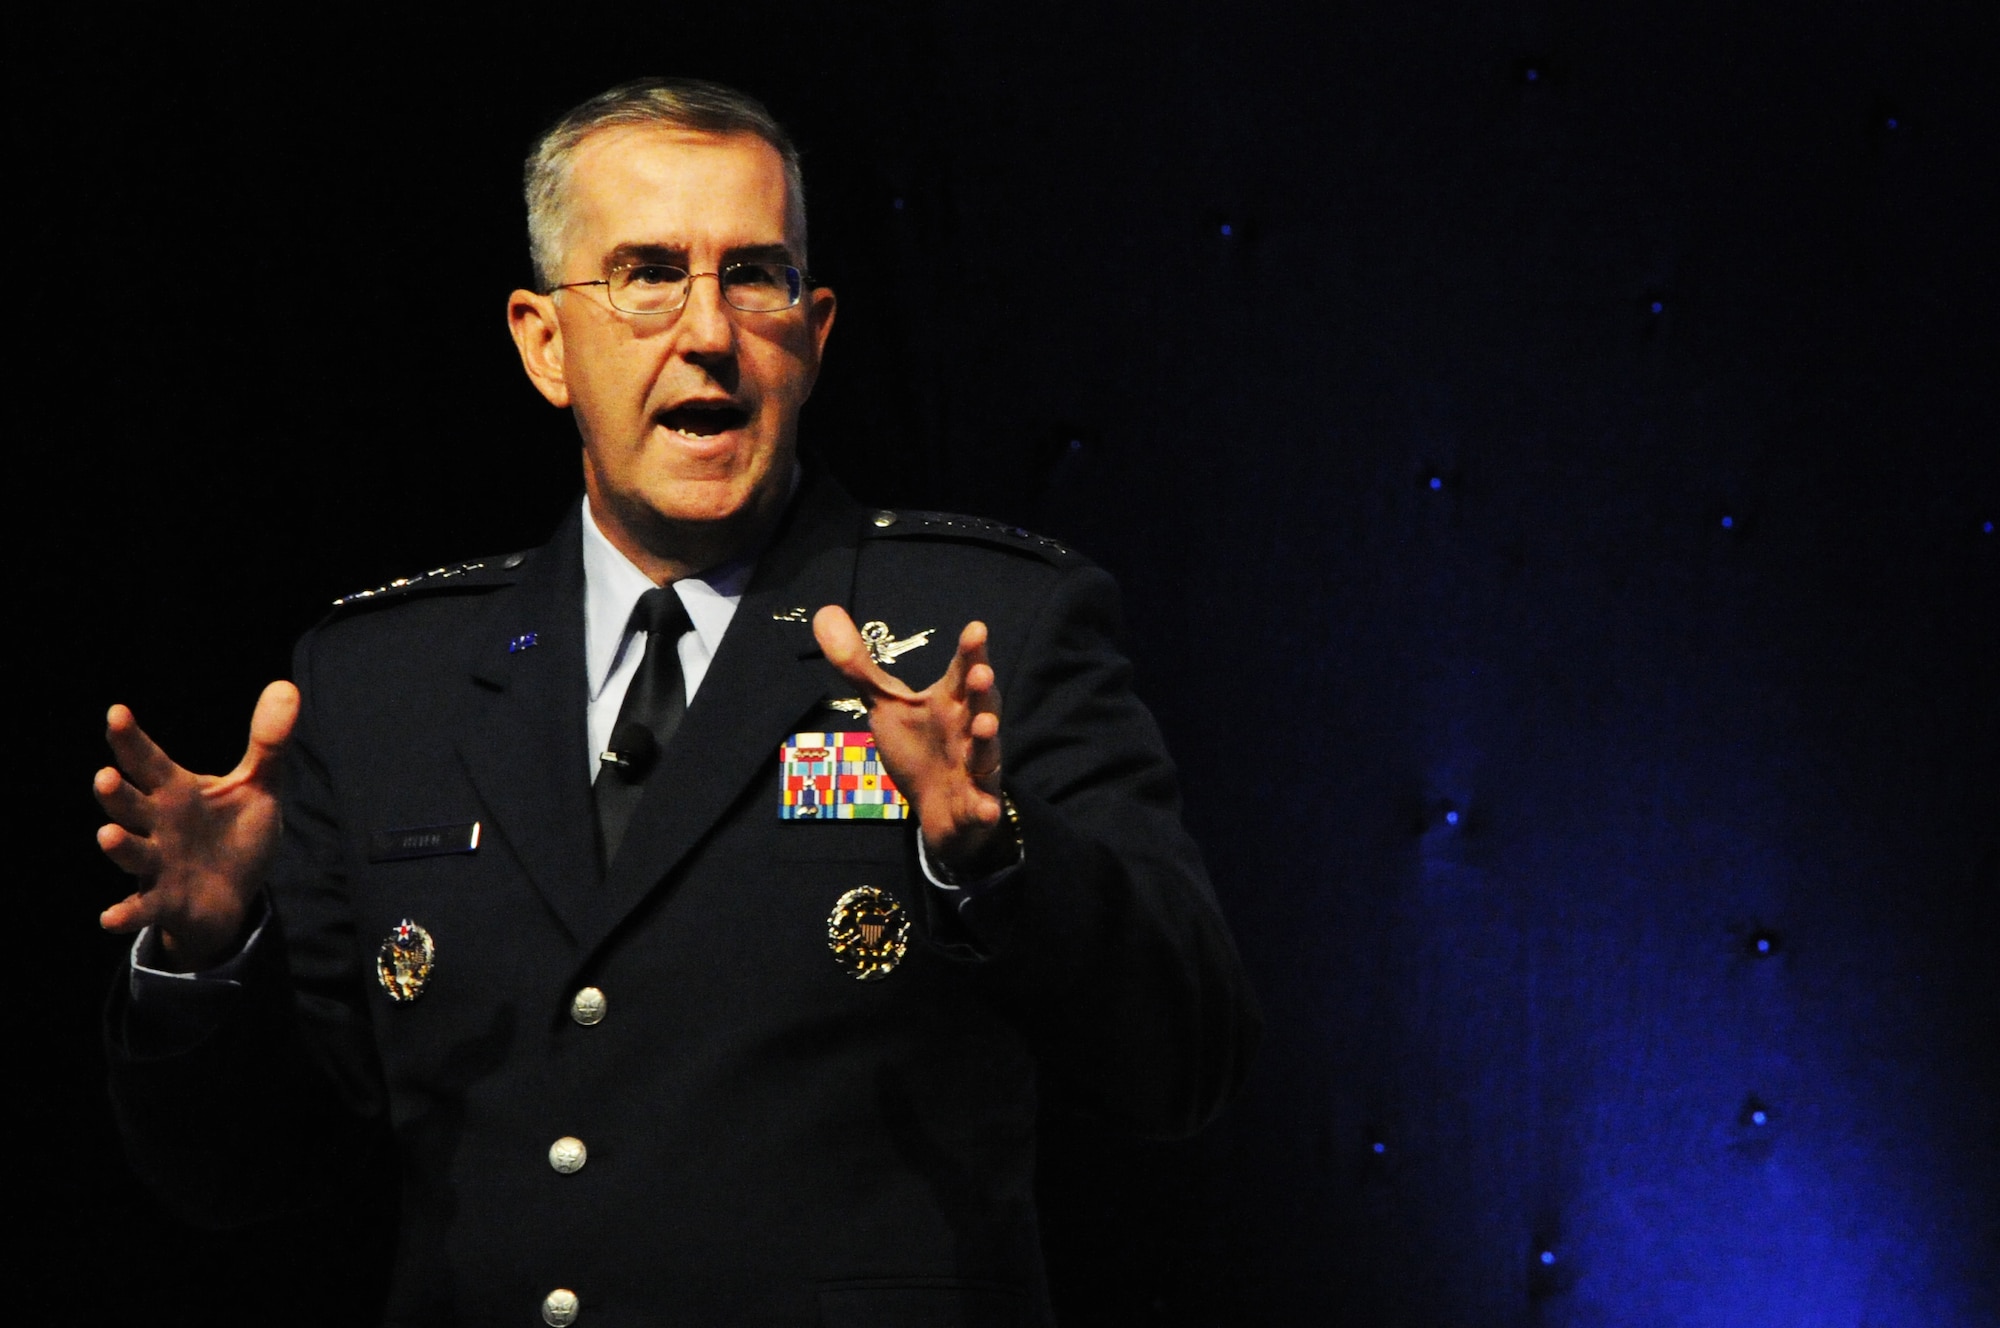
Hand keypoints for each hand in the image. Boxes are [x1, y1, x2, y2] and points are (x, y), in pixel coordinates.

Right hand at [94, 681, 298, 969]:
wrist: (234, 895)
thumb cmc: (234, 833)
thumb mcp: (257, 785)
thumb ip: (267, 742)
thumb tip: (287, 686)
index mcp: (176, 793)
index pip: (149, 762)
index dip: (131, 739)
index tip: (117, 713)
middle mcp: (158, 826)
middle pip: (130, 806)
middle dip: (116, 794)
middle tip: (105, 775)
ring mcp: (158, 865)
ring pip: (132, 853)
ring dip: (119, 846)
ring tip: (108, 835)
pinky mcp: (165, 902)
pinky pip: (142, 908)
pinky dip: (126, 914)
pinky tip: (110, 919)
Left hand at [813, 608, 1006, 875]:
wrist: (939, 809)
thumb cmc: (919, 747)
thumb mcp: (885, 705)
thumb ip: (858, 665)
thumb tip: (824, 612)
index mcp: (949, 702)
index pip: (960, 671)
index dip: (969, 651)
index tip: (975, 628)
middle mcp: (967, 729)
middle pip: (980, 706)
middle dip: (981, 690)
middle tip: (981, 672)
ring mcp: (974, 768)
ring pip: (985, 753)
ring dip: (988, 740)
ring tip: (986, 726)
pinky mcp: (974, 804)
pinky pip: (981, 806)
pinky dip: (983, 808)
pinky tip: (986, 810)